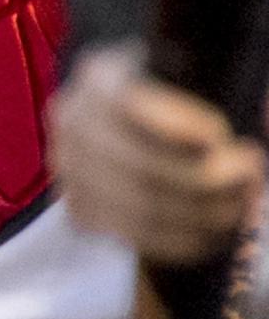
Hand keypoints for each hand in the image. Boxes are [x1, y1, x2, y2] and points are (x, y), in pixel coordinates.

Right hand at [54, 43, 264, 262]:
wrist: (132, 122)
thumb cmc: (175, 94)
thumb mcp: (189, 76)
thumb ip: (217, 88)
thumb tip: (258, 118)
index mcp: (98, 80)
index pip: (128, 105)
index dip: (176, 126)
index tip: (221, 137)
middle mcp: (72, 125)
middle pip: (139, 167)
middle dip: (206, 179)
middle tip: (252, 175)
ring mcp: (70, 170)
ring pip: (141, 209)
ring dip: (204, 215)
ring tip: (242, 203)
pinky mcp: (80, 209)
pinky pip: (134, 237)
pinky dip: (184, 241)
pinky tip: (216, 230)